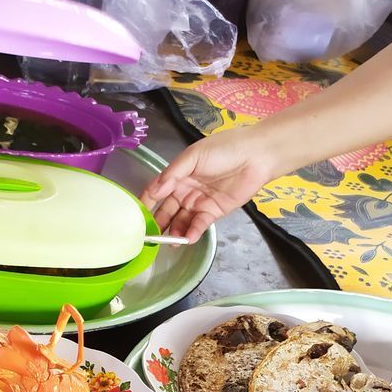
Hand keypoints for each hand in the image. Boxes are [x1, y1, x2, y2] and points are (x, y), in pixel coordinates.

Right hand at [139, 125, 282, 241]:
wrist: (256, 156)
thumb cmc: (224, 149)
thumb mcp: (193, 156)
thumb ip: (172, 174)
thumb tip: (154, 192)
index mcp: (177, 175)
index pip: (156, 191)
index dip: (146, 203)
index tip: (135, 217)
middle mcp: (185, 190)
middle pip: (166, 210)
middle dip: (158, 223)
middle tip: (150, 237)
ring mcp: (199, 202)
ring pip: (181, 221)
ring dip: (174, 232)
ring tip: (170, 242)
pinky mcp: (213, 212)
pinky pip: (198, 225)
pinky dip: (192, 233)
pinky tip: (186, 239)